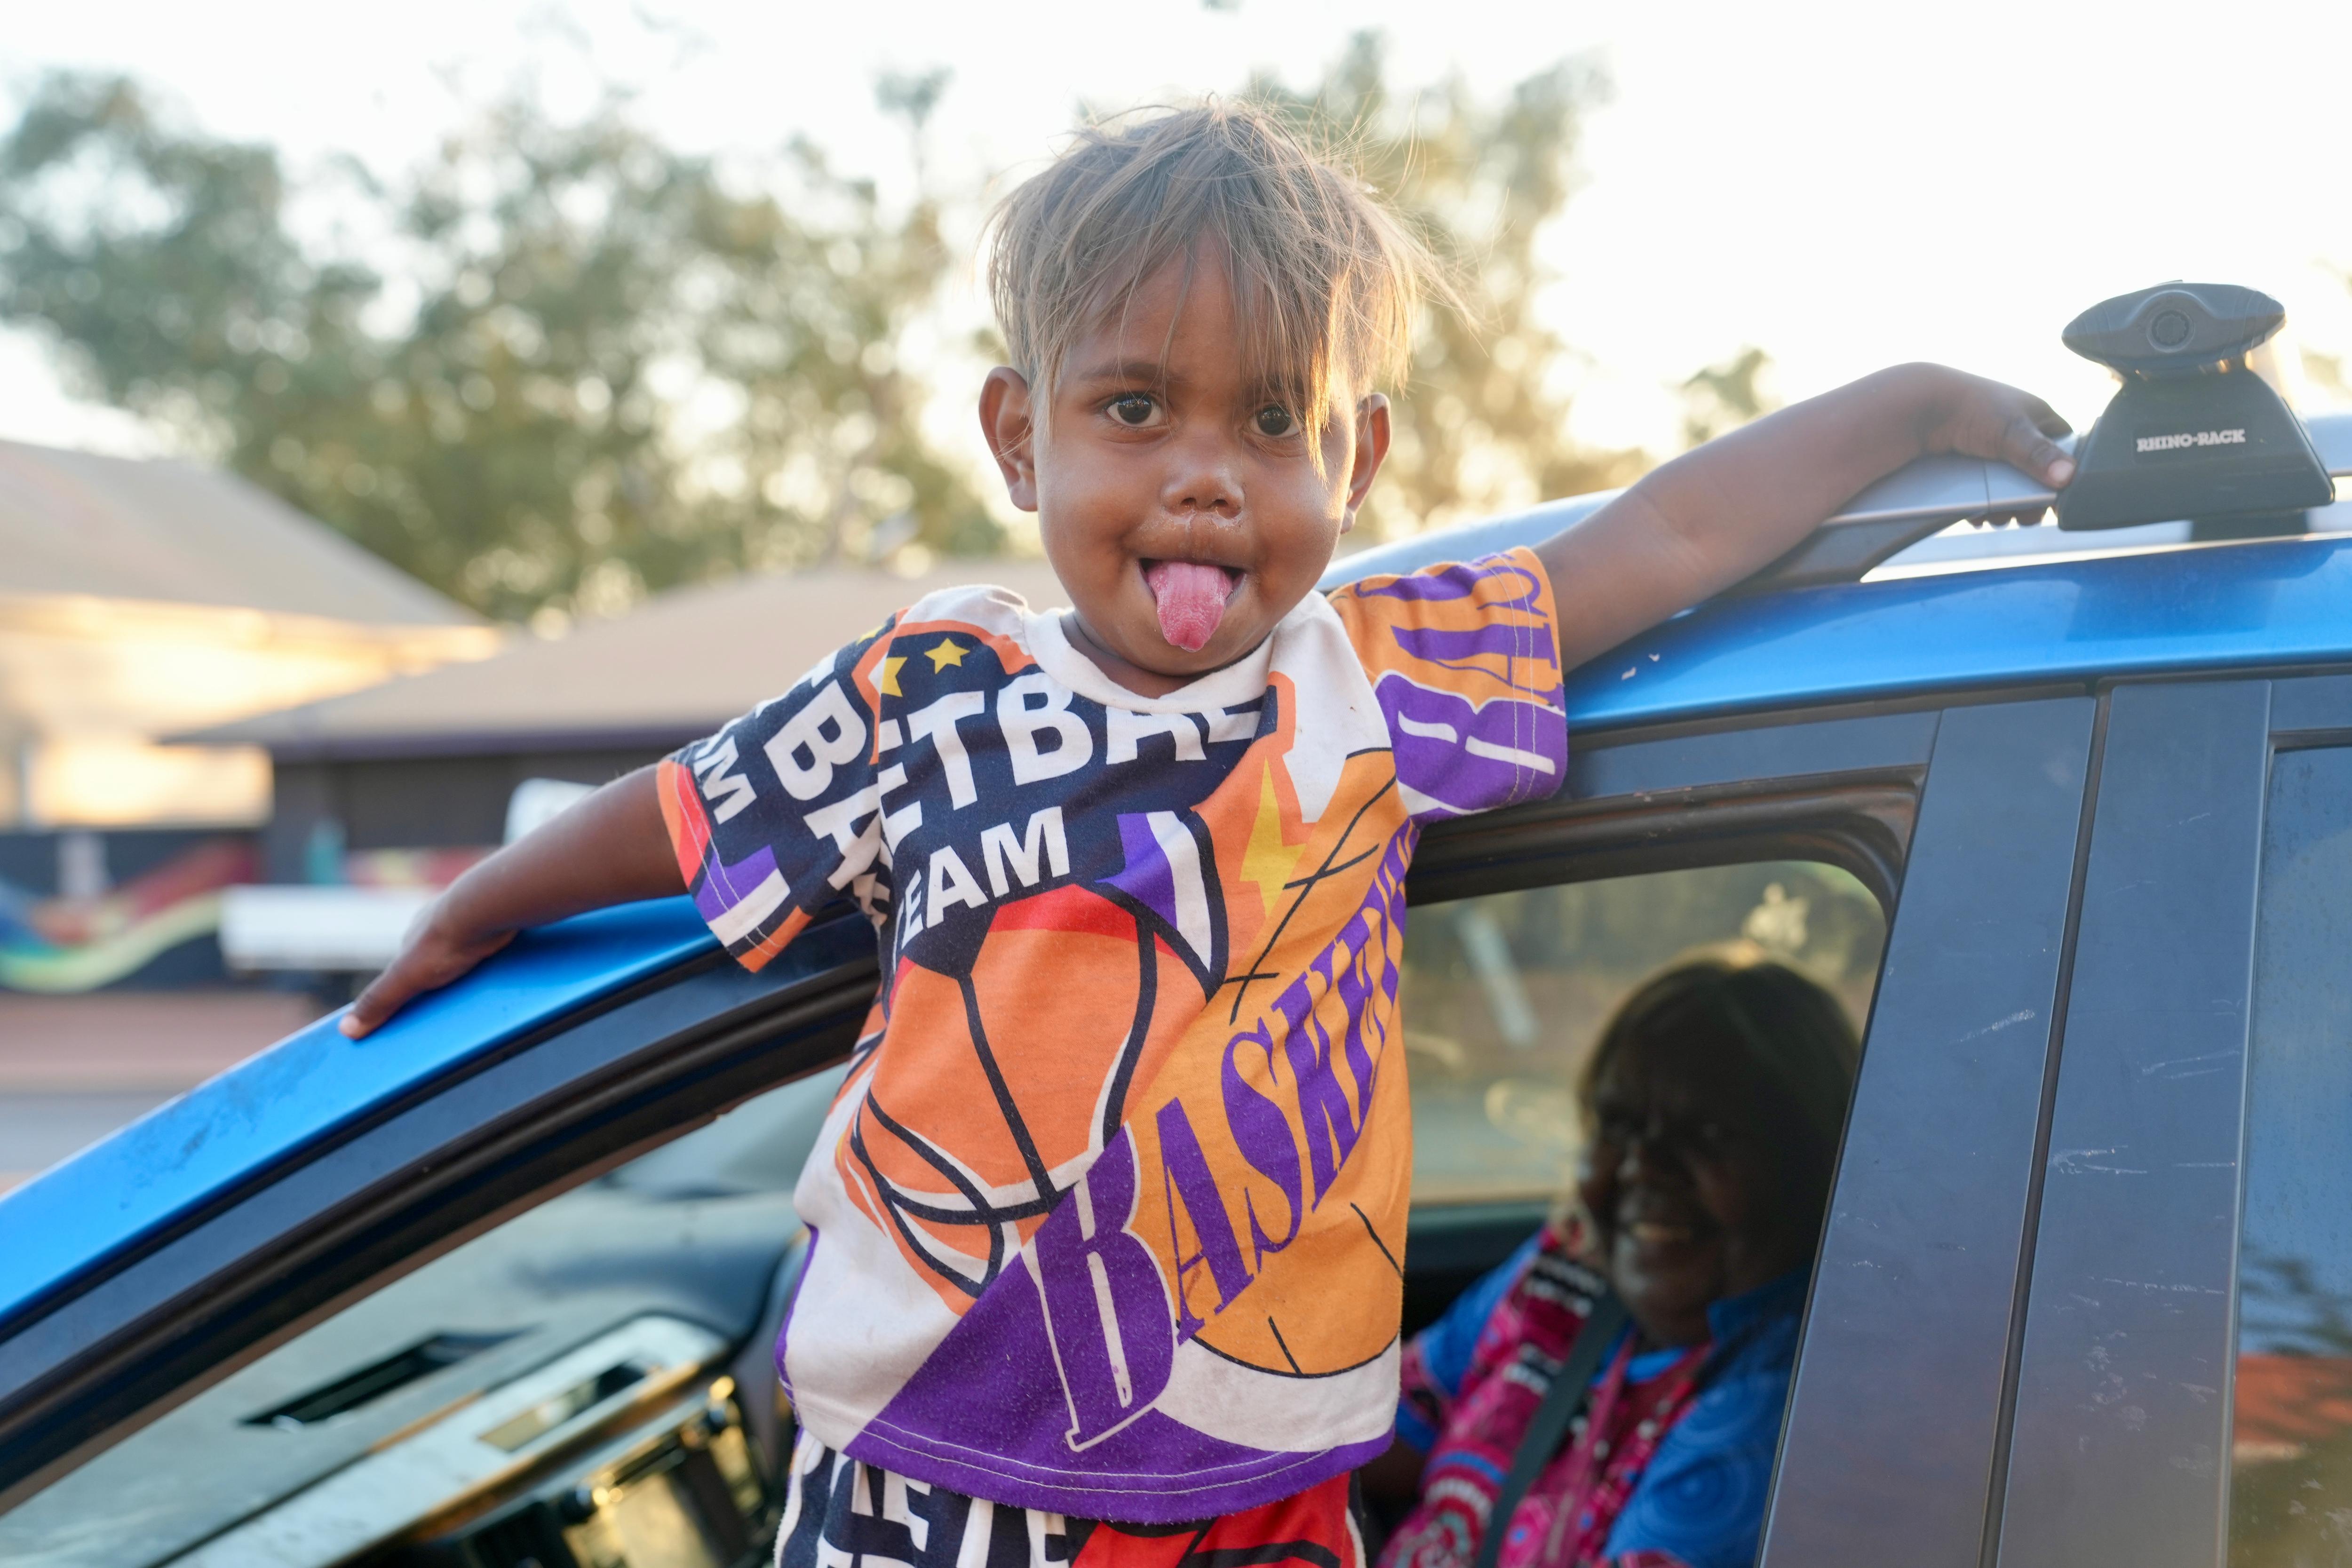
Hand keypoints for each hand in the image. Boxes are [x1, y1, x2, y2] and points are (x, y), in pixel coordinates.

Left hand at [333, 765, 681, 1039]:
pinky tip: (351, 1033)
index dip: (440, 955)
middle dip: (406, 978)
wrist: (506, 890)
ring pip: (398, 981)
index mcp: (469, 916)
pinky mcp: (414, 968)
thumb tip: (651, 877)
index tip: (437, 969)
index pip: (448, 939)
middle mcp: (440, 929)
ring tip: (370, 1023)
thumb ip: (599, 890)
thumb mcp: (565, 896)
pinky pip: (385, 997)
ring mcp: (424, 949)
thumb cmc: (540, 887)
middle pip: (418, 960)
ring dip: (383, 999)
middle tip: (397, 1002)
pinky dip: (368, 1012)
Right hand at [340, 893, 515, 1038]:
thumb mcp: (406, 977)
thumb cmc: (446, 939)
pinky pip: (494, 947)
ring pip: (468, 953)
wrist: (490, 908)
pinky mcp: (499, 923)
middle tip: (452, 1007)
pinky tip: (503, 975)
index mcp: (413, 935)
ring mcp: (472, 922)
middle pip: (439, 961)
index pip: (406, 968)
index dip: (410, 989)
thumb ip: (378, 1000)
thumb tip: (347, 1029)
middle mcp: (441, 925)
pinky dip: (495, 961)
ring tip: (480, 993)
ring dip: (471, 971)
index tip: (417, 1011)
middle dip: (443, 981)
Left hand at [1910, 365, 2075, 520]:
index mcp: (2035, 416)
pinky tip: (1977, 515)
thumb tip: (2067, 476)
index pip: (2063, 447)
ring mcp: (1990, 450)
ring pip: (2009, 487)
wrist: (1918, 407)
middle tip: (2023, 516)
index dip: (2062, 472)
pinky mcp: (1967, 465)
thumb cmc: (1970, 406)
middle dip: (2030, 500)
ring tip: (1996, 518)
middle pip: (2034, 476)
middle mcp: (2015, 433)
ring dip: (2006, 507)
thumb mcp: (2012, 431)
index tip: (2057, 498)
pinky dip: (1983, 505)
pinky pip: (1983, 491)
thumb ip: (2039, 454)